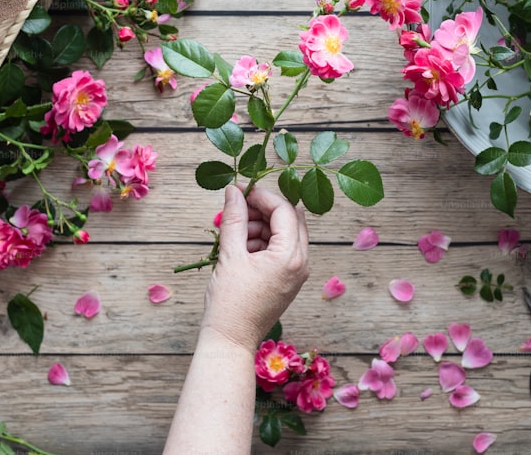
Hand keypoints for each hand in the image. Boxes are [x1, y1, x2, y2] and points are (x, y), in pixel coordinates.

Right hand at [200, 185, 309, 350]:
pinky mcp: (289, 281)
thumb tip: (234, 190)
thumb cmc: (229, 302)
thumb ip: (234, 218)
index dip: (262, 195)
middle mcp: (301, 263)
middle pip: (290, 219)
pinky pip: (281, 251)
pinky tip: (241, 248)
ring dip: (261, 226)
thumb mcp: (230, 254)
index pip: (284, 209)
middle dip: (263, 210)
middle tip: (237, 209)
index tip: (240, 190)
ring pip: (285, 234)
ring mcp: (297, 273)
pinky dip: (263, 243)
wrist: (231, 340)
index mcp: (291, 256)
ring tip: (234, 234)